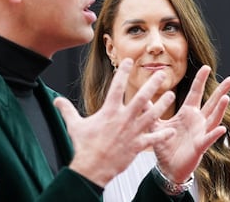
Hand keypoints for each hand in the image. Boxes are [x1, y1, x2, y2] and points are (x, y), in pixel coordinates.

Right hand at [54, 58, 175, 186]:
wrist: (93, 168)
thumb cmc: (84, 146)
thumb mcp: (74, 125)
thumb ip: (67, 110)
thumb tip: (56, 100)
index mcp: (109, 111)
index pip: (117, 86)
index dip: (123, 72)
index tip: (129, 61)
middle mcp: (124, 118)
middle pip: (142, 97)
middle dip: (152, 84)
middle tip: (162, 74)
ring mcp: (133, 131)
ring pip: (152, 115)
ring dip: (163, 105)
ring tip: (171, 94)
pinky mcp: (138, 145)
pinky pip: (154, 139)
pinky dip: (163, 134)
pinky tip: (172, 130)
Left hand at [153, 65, 229, 182]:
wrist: (167, 167)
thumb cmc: (164, 145)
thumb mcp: (156, 124)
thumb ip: (150, 109)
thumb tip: (140, 93)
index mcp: (187, 113)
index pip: (195, 93)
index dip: (200, 80)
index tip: (206, 67)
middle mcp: (197, 121)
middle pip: (211, 103)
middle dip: (221, 91)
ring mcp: (200, 133)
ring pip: (213, 119)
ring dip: (220, 109)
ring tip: (226, 98)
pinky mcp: (200, 147)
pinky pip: (208, 139)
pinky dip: (214, 134)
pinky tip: (221, 128)